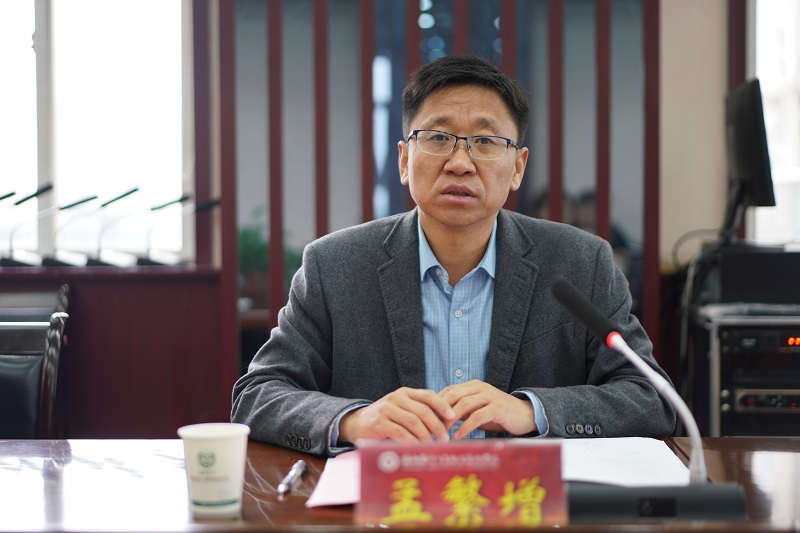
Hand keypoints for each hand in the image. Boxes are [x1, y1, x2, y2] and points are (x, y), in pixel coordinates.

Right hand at [338, 387, 456, 444]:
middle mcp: (396, 398)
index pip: (428, 395)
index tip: (453, 416)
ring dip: (426, 436)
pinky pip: (401, 433)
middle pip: (422, 411)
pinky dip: (412, 442)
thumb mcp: (402, 410)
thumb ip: (418, 412)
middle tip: (445, 438)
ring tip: (433, 445)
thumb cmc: (386, 418)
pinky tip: (418, 448)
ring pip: (413, 422)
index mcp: (405, 393)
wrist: (358, 423)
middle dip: (436, 425)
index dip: (442, 405)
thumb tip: (445, 423)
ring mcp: (387, 409)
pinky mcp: (379, 423)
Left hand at [438, 380, 535, 438]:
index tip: (425, 419)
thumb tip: (436, 419)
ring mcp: (489, 396)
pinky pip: (478, 416)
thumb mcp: (475, 410)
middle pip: (453, 395)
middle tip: (430, 427)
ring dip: (450, 420)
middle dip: (440, 411)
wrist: (524, 415)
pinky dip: (466, 426)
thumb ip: (460, 411)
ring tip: (441, 433)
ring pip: (464, 404)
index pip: (448, 391)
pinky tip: (458, 436)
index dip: (435, 405)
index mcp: (472, 385)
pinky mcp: (498, 407)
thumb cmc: (496, 414)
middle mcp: (479, 387)